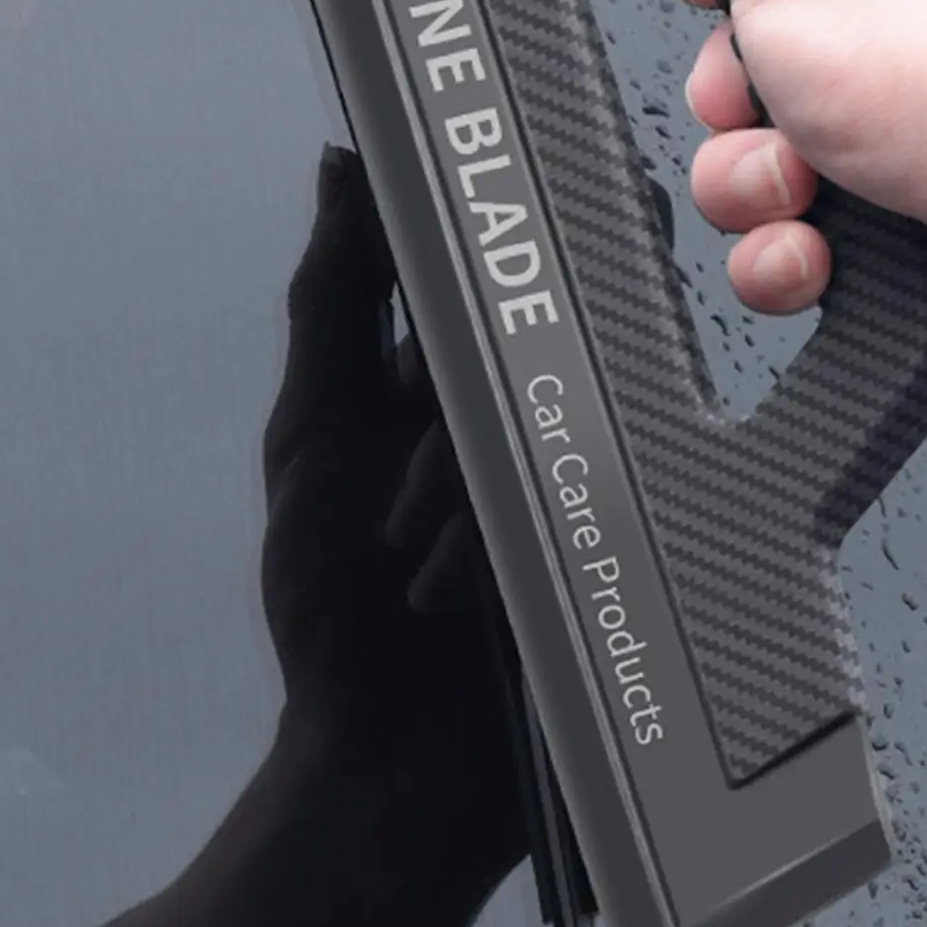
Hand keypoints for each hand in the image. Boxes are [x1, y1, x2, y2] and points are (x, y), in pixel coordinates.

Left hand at [261, 143, 523, 864]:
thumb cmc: (332, 597)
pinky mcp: (613, 531)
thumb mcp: (313, 432)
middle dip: (440, 431)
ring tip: (405, 569)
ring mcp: (571, 468)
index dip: (482, 242)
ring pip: (549, 409)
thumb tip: (341, 163)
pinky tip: (449, 600)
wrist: (387, 763)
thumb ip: (336, 296)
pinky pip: (576, 489)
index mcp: (447, 371)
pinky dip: (488, 544)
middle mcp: (519, 406)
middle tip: (395, 510)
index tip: (472, 242)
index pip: (491, 262)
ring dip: (452, 499)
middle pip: (524, 336)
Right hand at [613, 0, 926, 355]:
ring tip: (806, 184)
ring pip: (755, 159)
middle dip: (726, 104)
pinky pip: (796, 240)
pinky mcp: (908, 211)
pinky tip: (823, 247)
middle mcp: (890, 10)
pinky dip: (791, 254)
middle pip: (739, 57)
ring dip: (750, 186)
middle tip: (767, 99)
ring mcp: (903, 115)